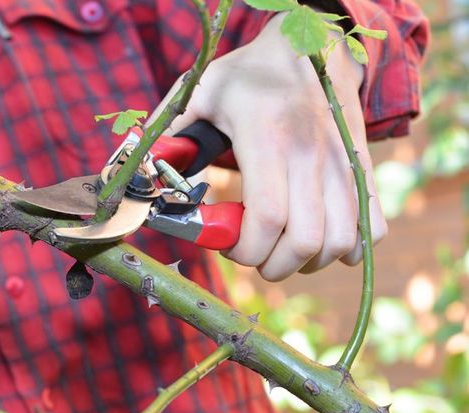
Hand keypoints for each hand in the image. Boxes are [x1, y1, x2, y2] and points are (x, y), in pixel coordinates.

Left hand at [157, 13, 386, 280]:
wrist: (311, 46)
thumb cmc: (248, 76)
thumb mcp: (200, 93)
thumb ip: (170, 137)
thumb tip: (141, 179)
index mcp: (268, 137)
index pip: (266, 218)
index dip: (242, 248)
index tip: (224, 245)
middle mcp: (313, 154)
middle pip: (306, 242)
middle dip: (271, 264)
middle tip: (250, 251)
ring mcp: (344, 163)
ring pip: (341, 244)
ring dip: (306, 262)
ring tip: (280, 248)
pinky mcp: (363, 170)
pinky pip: (373, 230)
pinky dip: (348, 249)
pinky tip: (319, 239)